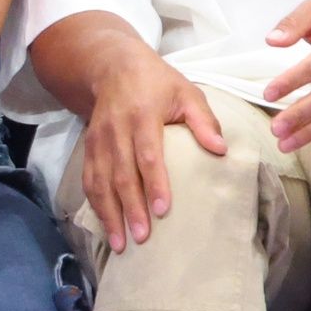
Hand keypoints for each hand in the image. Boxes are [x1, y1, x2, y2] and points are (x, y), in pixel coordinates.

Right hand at [80, 50, 225, 252]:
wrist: (114, 68)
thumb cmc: (159, 83)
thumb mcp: (187, 93)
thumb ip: (204, 122)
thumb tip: (221, 150)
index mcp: (143, 115)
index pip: (148, 155)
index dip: (154, 183)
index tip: (163, 209)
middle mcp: (117, 131)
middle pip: (122, 175)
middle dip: (131, 208)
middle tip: (143, 237)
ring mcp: (98, 141)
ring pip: (101, 183)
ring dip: (110, 214)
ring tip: (121, 243)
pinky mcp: (88, 149)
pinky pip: (89, 181)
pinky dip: (96, 206)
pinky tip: (107, 225)